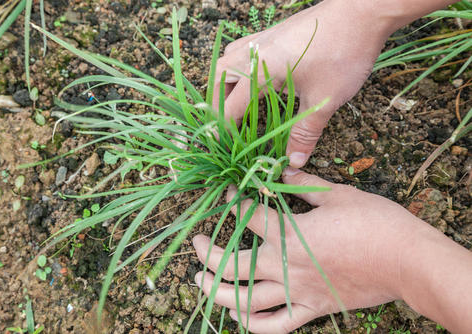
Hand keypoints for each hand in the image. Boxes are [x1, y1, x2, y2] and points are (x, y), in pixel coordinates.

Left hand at [193, 168, 431, 333]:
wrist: (407, 260)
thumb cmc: (374, 223)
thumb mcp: (336, 195)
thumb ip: (302, 185)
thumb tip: (281, 172)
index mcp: (289, 234)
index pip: (248, 217)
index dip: (233, 203)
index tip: (229, 194)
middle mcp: (285, 266)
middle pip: (232, 266)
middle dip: (206, 254)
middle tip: (196, 244)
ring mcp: (297, 292)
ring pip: (245, 302)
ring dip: (216, 293)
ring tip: (200, 282)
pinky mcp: (313, 309)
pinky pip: (278, 326)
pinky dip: (255, 325)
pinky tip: (239, 318)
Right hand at [214, 0, 395, 167]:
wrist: (362, 12)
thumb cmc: (343, 54)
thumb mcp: (324, 99)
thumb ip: (305, 132)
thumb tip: (294, 161)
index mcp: (261, 69)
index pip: (232, 104)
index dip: (223, 127)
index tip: (220, 144)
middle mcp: (255, 51)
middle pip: (219, 77)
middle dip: (216, 103)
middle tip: (224, 124)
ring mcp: (263, 38)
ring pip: (228, 59)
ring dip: (225, 82)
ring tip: (233, 102)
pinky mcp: (274, 32)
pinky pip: (243, 49)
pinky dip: (239, 67)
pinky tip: (254, 77)